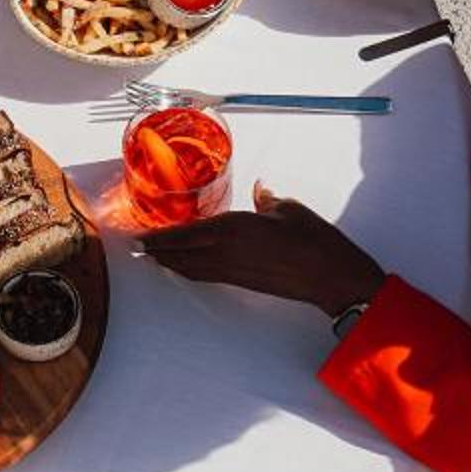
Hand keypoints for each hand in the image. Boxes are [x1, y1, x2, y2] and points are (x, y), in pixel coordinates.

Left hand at [143, 182, 384, 319]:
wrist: (331, 276)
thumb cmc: (313, 240)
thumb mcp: (288, 208)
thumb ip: (267, 198)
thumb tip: (260, 189)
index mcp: (232, 229)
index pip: (184, 233)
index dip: (160, 236)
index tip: (141, 236)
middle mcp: (225, 252)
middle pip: (180, 253)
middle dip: (158, 250)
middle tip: (139, 248)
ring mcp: (233, 270)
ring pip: (191, 268)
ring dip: (171, 263)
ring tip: (155, 258)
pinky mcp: (244, 282)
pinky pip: (207, 275)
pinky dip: (190, 270)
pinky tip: (187, 268)